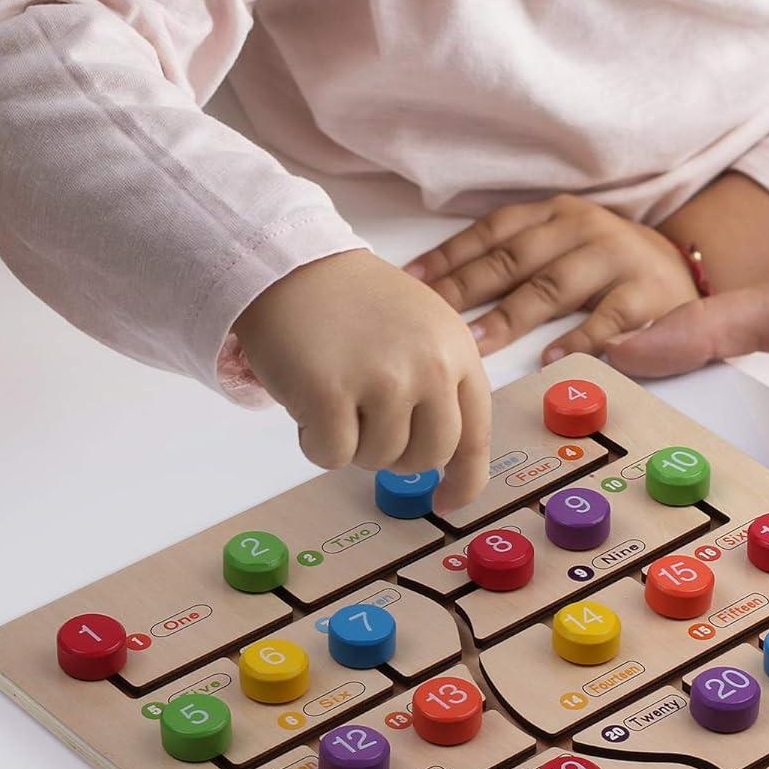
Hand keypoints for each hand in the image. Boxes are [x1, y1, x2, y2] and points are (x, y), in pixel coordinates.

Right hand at [233, 248, 489, 507]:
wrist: (293, 267)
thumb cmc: (355, 304)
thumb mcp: (423, 331)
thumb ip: (440, 384)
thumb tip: (440, 460)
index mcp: (458, 351)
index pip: (475, 435)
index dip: (464, 480)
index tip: (446, 501)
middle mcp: (431, 367)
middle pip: (428, 456)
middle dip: (396, 455)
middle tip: (366, 423)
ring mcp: (384, 380)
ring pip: (377, 459)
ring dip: (351, 441)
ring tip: (336, 393)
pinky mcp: (332, 393)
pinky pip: (332, 456)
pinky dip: (315, 441)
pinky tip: (309, 400)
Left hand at [405, 194, 697, 359]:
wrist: (683, 266)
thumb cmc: (607, 263)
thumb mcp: (563, 243)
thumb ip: (516, 257)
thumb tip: (441, 289)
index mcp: (555, 214)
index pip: (493, 231)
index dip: (450, 255)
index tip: (412, 284)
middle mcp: (583, 228)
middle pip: (515, 258)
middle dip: (467, 288)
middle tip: (430, 319)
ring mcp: (616, 258)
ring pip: (554, 285)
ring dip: (511, 316)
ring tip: (475, 343)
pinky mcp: (647, 292)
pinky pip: (609, 317)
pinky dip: (580, 338)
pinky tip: (551, 360)